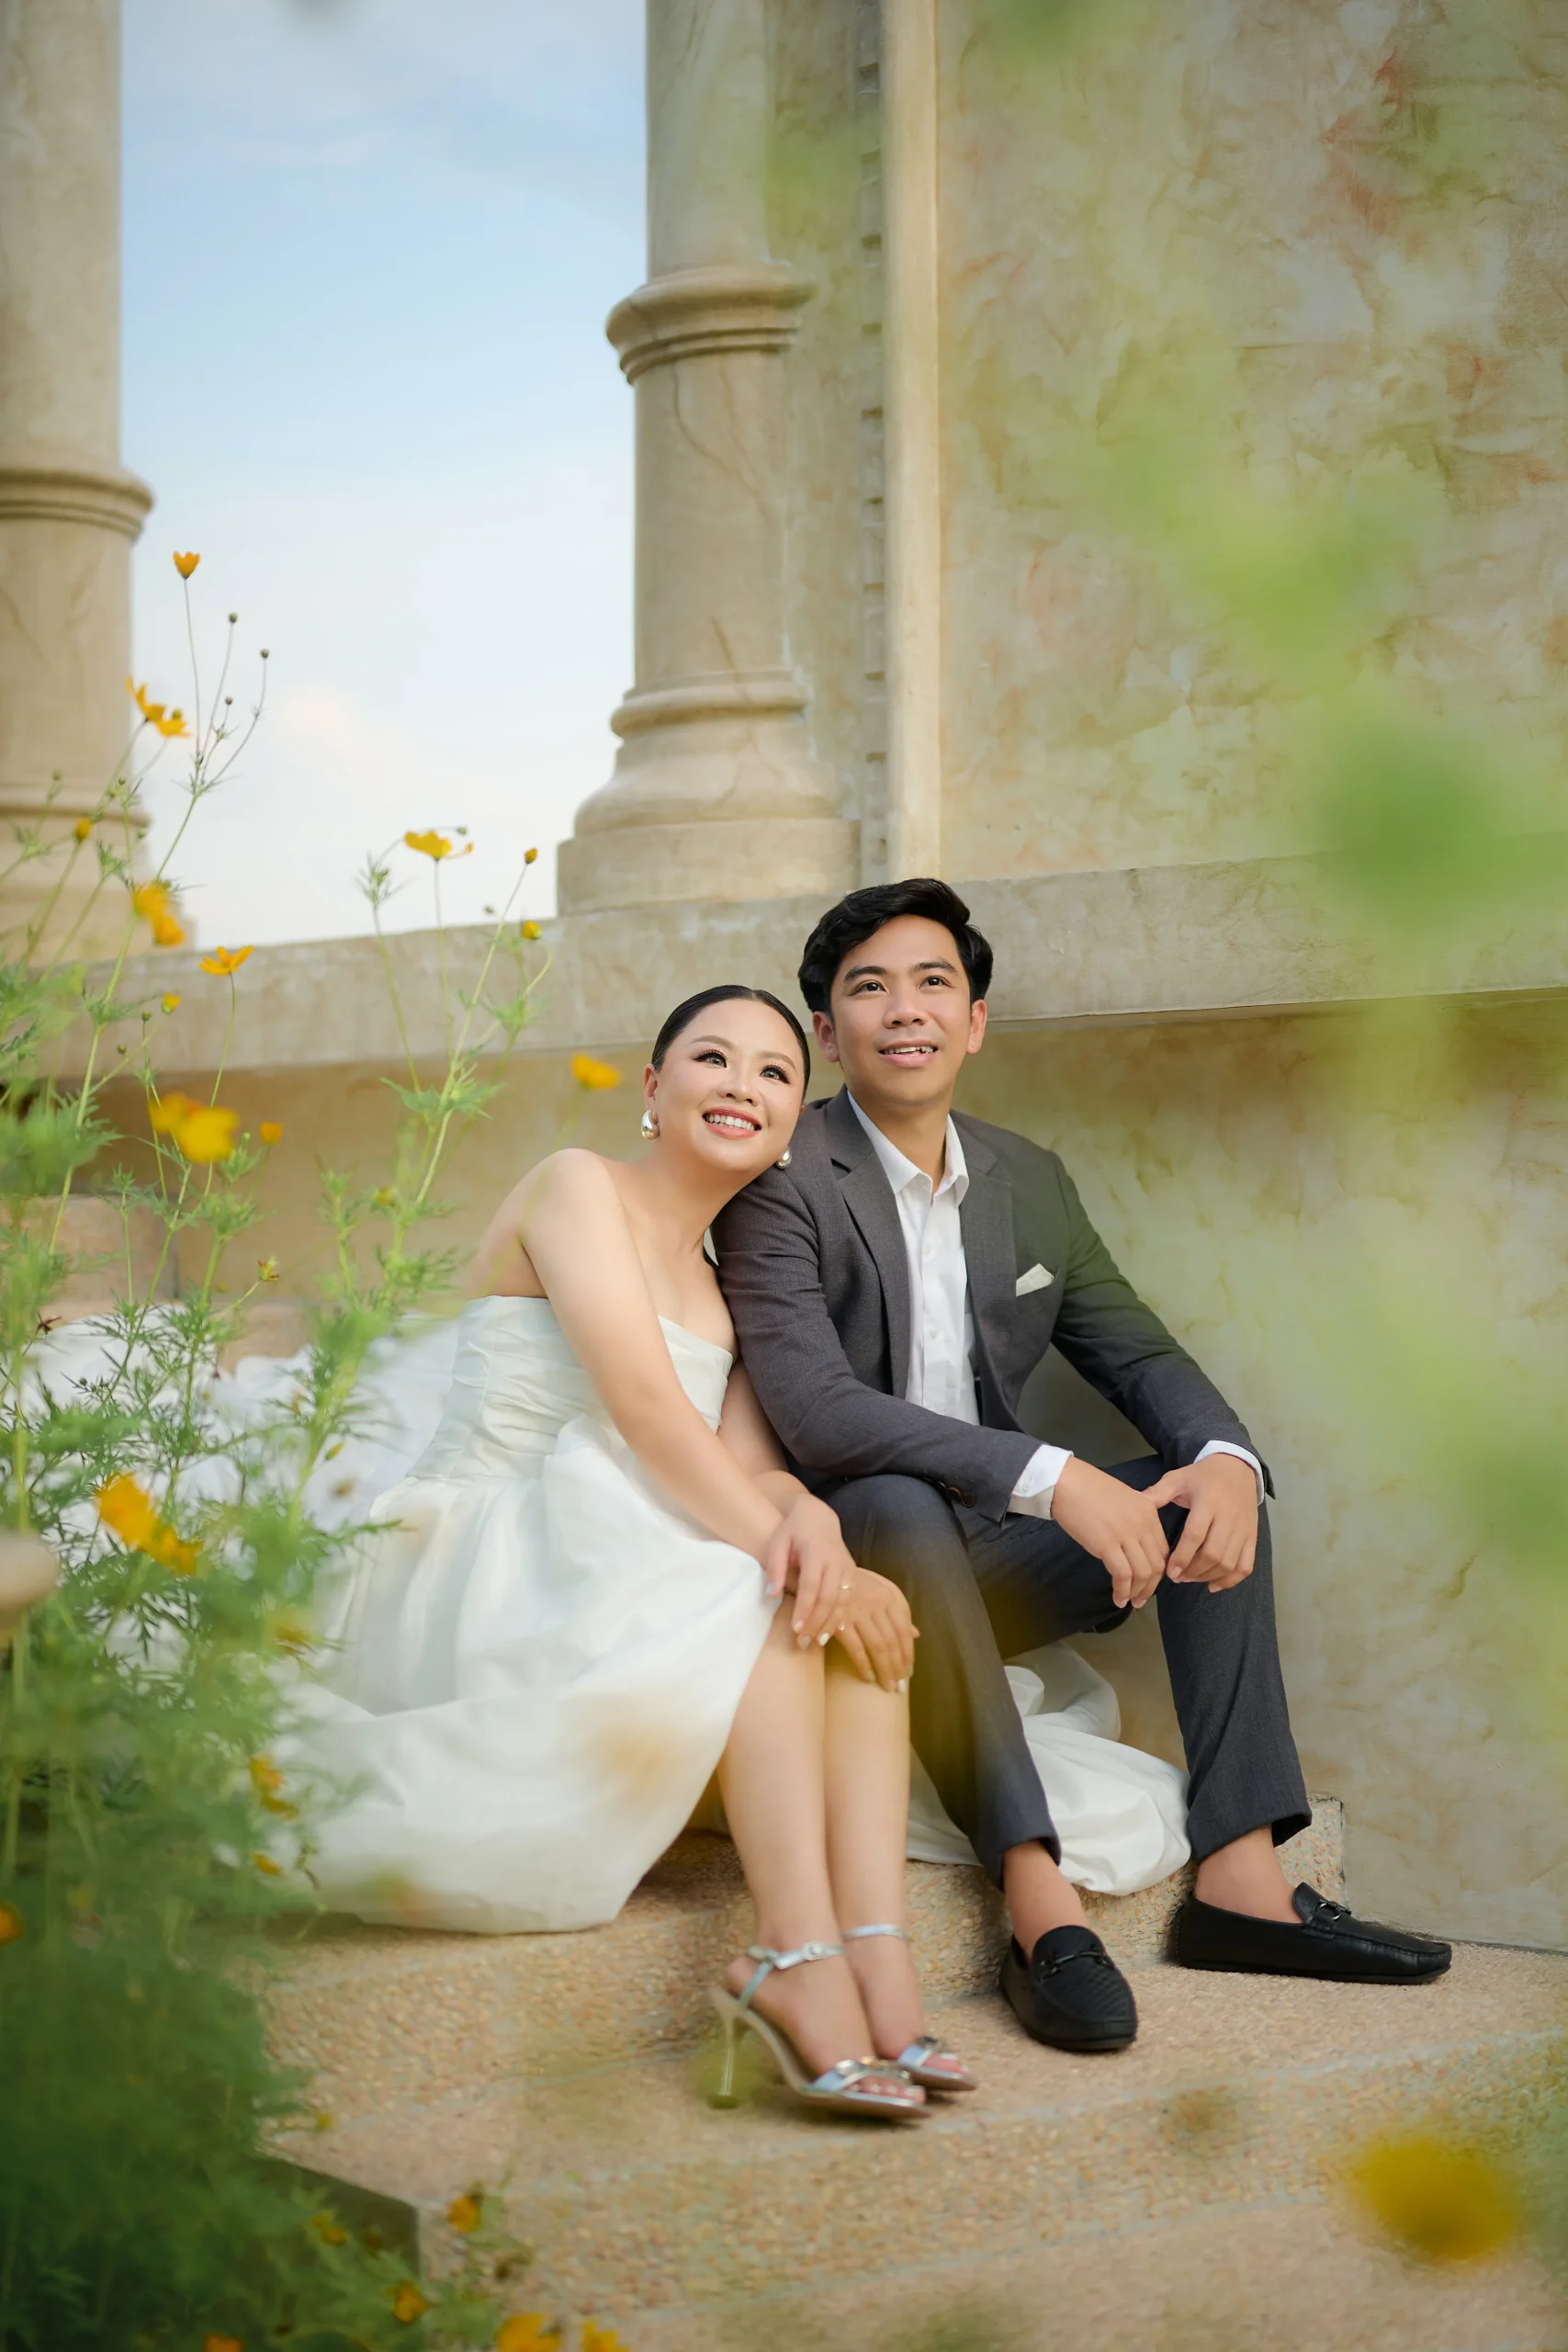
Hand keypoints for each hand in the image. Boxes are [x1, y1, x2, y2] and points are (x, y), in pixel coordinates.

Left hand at [760, 1495, 859, 1645]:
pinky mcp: (853, 1575)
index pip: (812, 1585)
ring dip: (830, 1623)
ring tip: (816, 1642)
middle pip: (829, 1597)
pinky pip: (849, 1600)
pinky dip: (841, 1618)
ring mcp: (847, 1569)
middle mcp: (836, 1562)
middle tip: (803, 1642)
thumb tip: (771, 1595)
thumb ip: (775, 1567)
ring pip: (843, 1602)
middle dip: (817, 1622)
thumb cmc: (793, 1531)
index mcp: (817, 1552)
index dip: (804, 1608)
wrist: (819, 1518)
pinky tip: (831, 1632)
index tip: (795, 1628)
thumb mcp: (778, 1542)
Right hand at [830, 1567, 917, 1691]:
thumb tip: (916, 1634)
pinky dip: (863, 1664)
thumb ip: (898, 1610)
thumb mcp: (880, 1589)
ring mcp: (858, 1612)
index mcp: (889, 1596)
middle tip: (899, 1687)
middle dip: (897, 1667)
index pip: (903, 1629)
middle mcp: (876, 1604)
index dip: (907, 1653)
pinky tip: (868, 1677)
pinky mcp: (839, 1620)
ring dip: (884, 1669)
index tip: (908, 1672)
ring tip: (887, 1687)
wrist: (821, 1571)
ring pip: (878, 1646)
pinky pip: (855, 1647)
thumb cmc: (853, 1582)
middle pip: (892, 1641)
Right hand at [1047, 1458, 1167, 1608]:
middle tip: (1141, 1598)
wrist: (1066, 1482)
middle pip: (1157, 1564)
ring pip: (1143, 1573)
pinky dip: (1122, 1590)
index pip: (1163, 1549)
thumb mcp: (1124, 1497)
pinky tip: (1117, 1598)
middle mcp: (1143, 1524)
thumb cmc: (1089, 1488)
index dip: (1158, 1570)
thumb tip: (1135, 1540)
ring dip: (1138, 1592)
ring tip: (1129, 1601)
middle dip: (1150, 1586)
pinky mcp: (1107, 1544)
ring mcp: (1126, 1534)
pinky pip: (1123, 1575)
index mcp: (1149, 1511)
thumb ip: (1136, 1517)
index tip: (1149, 1582)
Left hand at [1147, 1454, 1257, 1590]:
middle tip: (1177, 1577)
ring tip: (1190, 1578)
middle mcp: (1228, 1517)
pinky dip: (1231, 1580)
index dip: (1182, 1557)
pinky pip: (1245, 1564)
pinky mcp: (1252, 1536)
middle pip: (1213, 1554)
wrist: (1237, 1467)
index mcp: (1208, 1501)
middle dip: (1193, 1571)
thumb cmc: (1202, 1476)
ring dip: (1208, 1576)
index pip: (1195, 1535)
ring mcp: (1243, 1528)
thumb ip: (1158, 1492)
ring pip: (1229, 1562)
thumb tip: (1136, 1503)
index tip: (1169, 1572)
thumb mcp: (1178, 1478)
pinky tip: (1214, 1585)